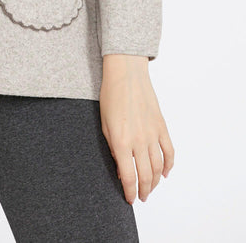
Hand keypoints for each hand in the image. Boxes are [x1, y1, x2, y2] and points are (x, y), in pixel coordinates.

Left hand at [99, 54, 173, 204]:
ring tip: (150, 188)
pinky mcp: (162, 126)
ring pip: (159, 167)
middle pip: (146, 176)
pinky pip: (170, 151)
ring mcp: (153, 133)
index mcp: (121, 141)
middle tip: (141, 197)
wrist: (126, 74)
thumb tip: (121, 170)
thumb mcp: (104, 125)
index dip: (130, 192)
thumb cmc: (111, 96)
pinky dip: (169, 165)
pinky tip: (165, 173)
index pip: (129, 177)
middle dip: (144, 191)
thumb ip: (112, 149)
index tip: (129, 199)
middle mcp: (139, 140)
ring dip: (156, 182)